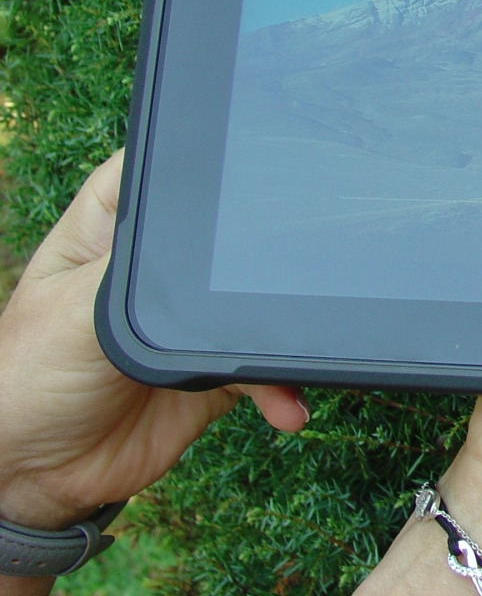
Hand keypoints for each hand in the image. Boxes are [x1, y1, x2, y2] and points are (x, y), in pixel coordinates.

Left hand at [0, 152, 307, 550]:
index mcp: (116, 225)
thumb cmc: (25, 378)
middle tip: (299, 271)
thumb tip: (202, 242)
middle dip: (268, 252)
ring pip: (258, 301)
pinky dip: (281, 382)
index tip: (266, 166)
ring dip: (282, 327)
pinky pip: (264, 364)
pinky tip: (286, 402)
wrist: (36, 476)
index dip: (214, 159)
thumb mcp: (74, 310)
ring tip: (294, 354)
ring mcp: (192, 314)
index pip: (171, 169)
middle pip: (231, 232)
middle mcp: (160, 263)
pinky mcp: (215, 366)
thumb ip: (136, 272)